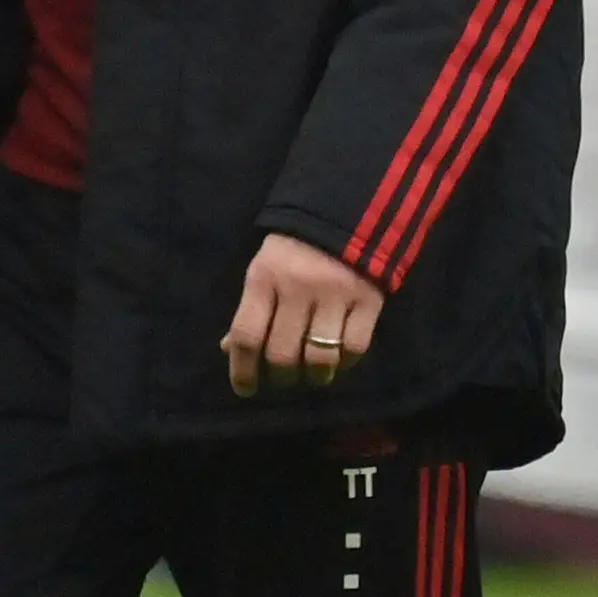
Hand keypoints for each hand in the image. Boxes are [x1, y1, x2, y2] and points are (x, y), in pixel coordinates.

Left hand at [223, 232, 383, 397]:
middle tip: (286, 376)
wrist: (348, 208)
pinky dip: (347, 361)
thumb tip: (228, 349)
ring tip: (314, 373)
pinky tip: (341, 356)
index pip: (246, 336)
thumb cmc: (295, 247)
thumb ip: (250, 310)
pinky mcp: (369, 298)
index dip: (242, 370)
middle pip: (283, 354)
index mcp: (265, 278)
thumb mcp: (264, 269)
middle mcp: (298, 288)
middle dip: (282, 376)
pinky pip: (355, 347)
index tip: (246, 389)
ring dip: (315, 376)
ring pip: (320, 358)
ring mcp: (336, 294)